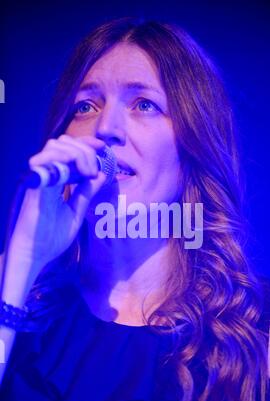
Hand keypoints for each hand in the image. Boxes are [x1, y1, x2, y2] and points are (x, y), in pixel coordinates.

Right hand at [9, 134, 106, 267]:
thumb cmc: (51, 238)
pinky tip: (80, 174)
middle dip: (84, 149)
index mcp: (54, 180)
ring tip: (88, 174)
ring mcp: (39, 179)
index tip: (103, 148)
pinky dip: (63, 159)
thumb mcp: (76, 212)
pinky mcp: (35, 186)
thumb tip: (101, 174)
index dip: (86, 144)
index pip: (68, 149)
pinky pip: (46, 162)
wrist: (34, 255)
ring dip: (76, 154)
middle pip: (62, 143)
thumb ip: (86, 193)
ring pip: (54, 147)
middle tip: (94, 171)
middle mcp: (45, 176)